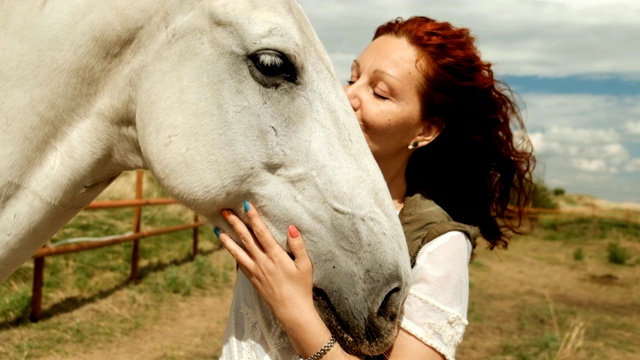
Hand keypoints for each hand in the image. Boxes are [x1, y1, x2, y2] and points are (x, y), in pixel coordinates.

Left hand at [216, 201, 315, 327]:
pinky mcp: (252, 279)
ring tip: (217, 229)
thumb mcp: (305, 265)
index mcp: (276, 256)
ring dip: (227, 239)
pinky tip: (228, 246)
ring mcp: (255, 271)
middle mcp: (262, 262)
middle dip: (235, 223)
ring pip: (237, 251)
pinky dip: (232, 253)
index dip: (254, 218)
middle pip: (246, 239)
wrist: (292, 310)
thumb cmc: (301, 287)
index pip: (262, 233)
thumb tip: (291, 227)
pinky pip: (239, 262)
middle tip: (225, 211)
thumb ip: (298, 245)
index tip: (246, 206)